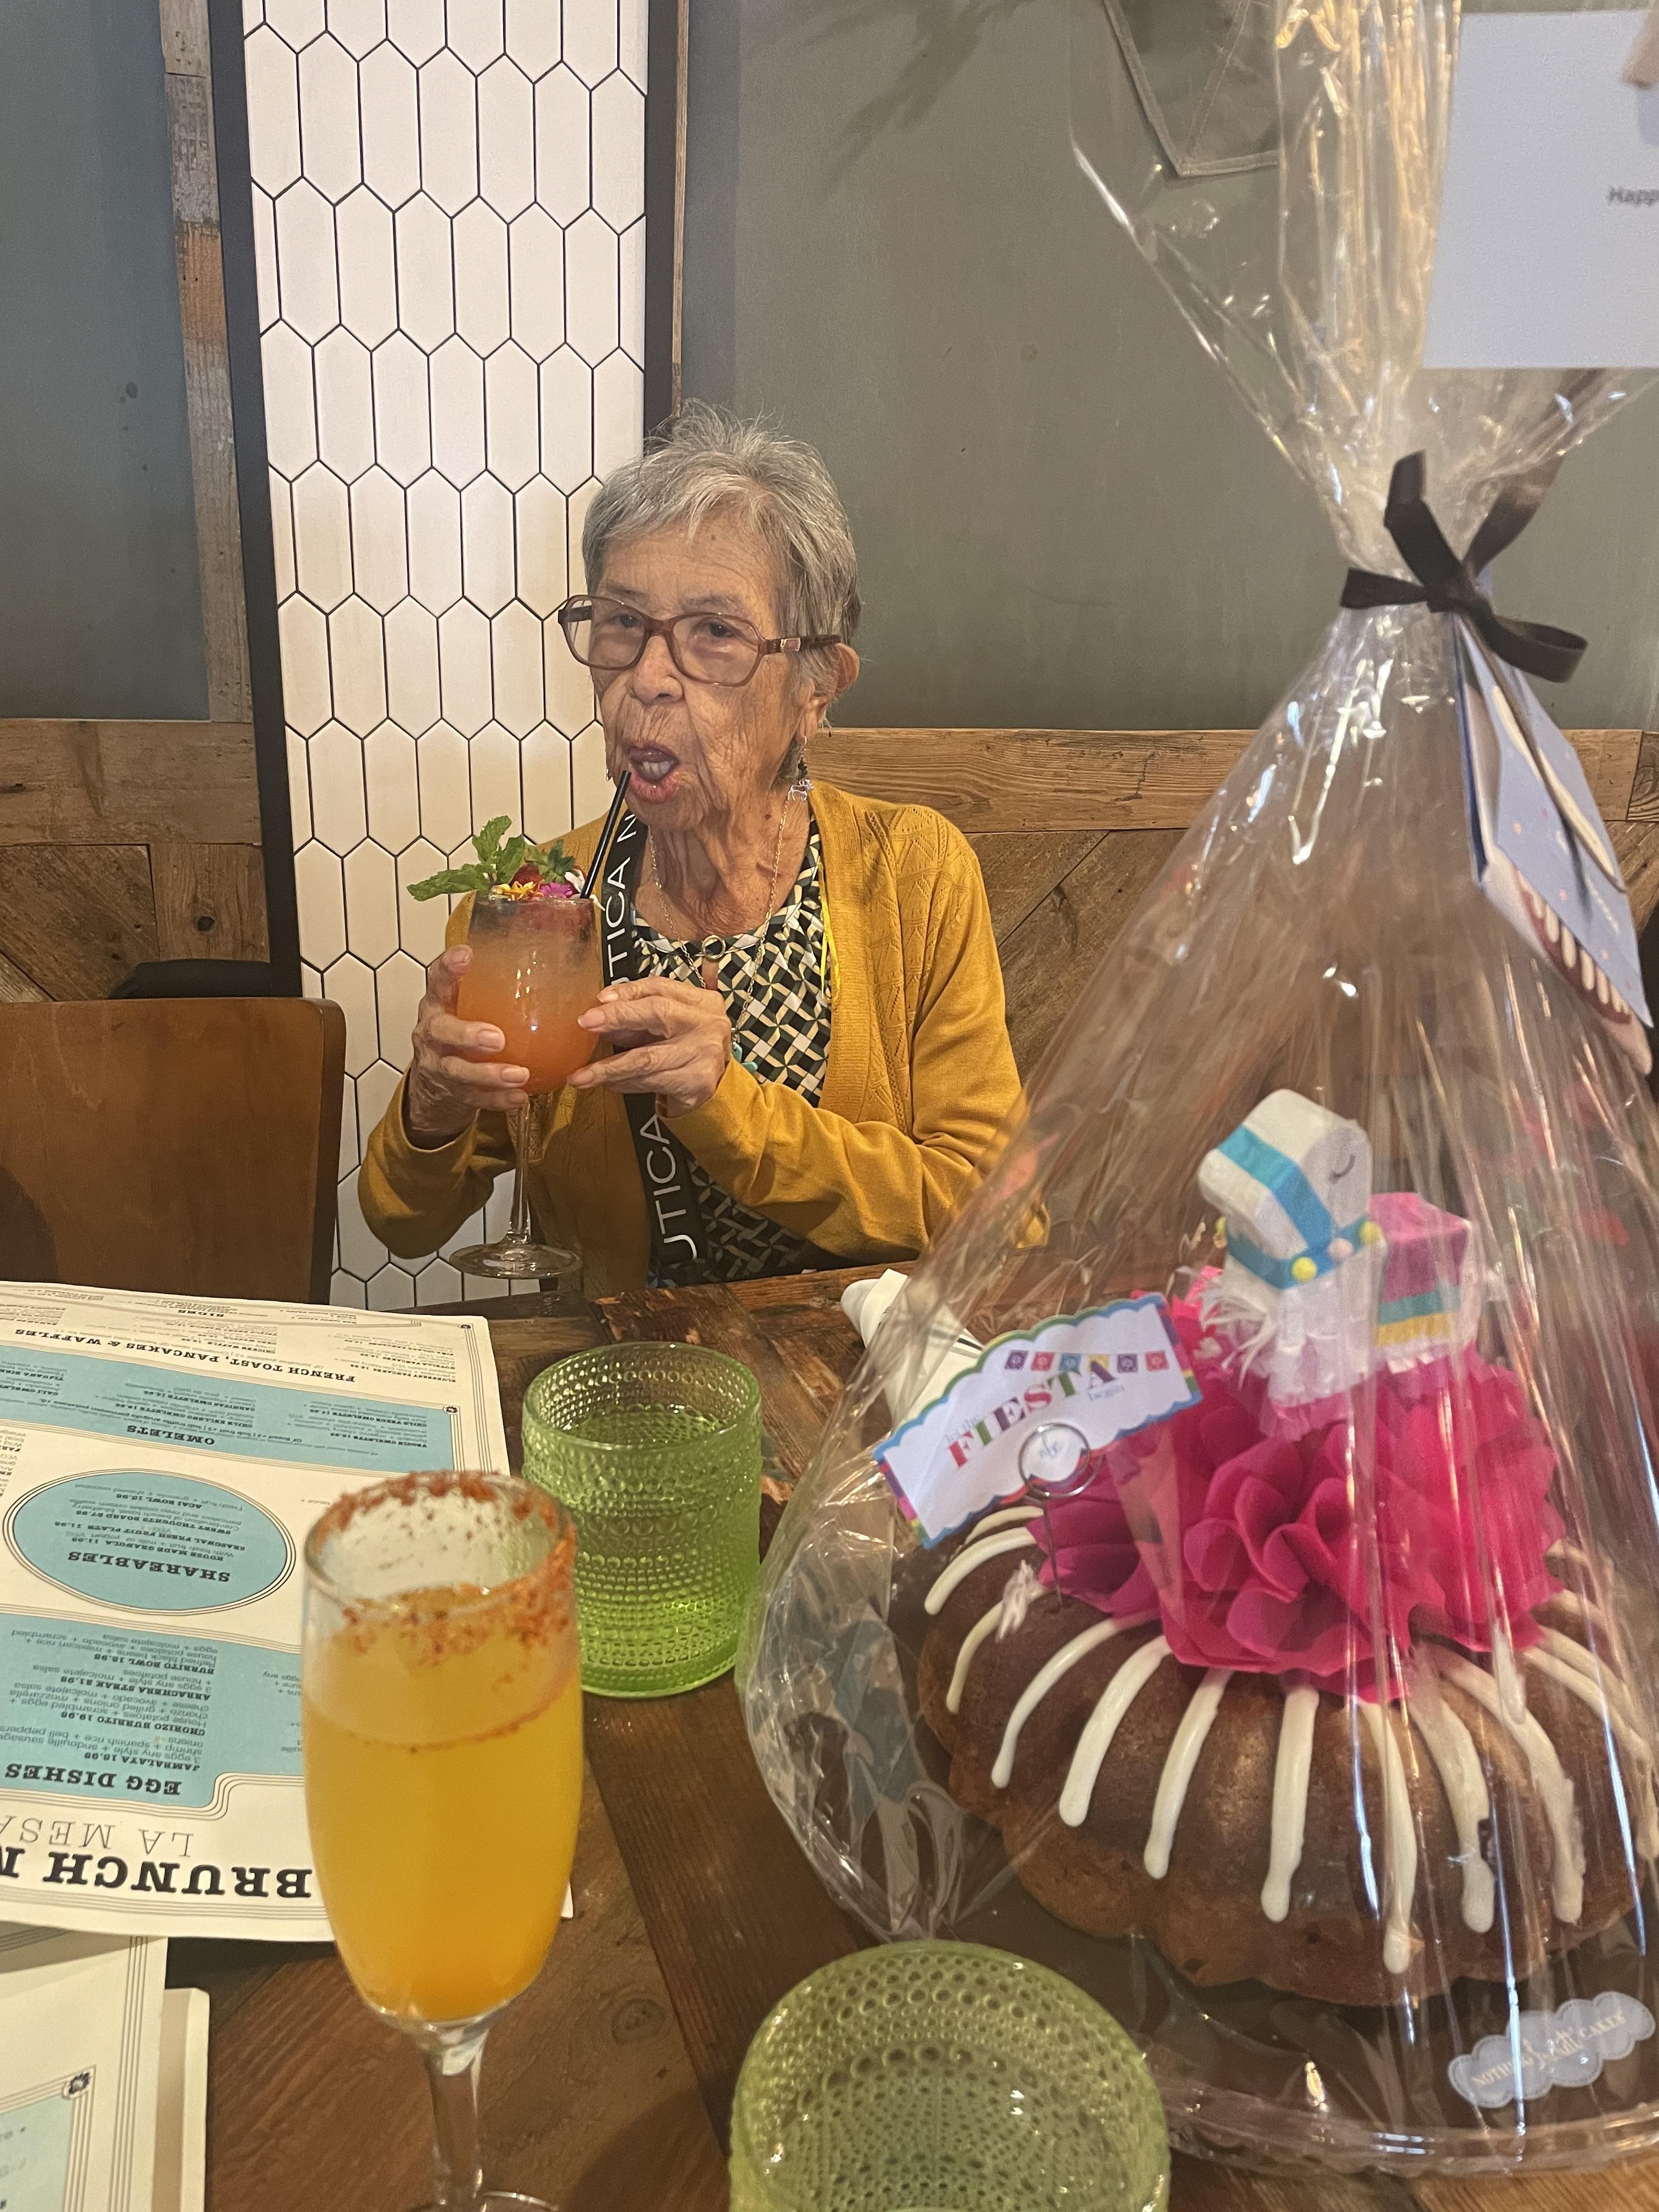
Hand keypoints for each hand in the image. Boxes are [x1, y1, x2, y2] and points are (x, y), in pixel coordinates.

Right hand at [403, 945, 530, 1142]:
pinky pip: (473, 1098)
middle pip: (441, 1031)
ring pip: (457, 1071)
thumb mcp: (467, 1006)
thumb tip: (553, 969)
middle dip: (467, 1035)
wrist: (434, 1082)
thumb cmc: (460, 1032)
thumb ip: (493, 991)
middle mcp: (432, 1032)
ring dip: (489, 1073)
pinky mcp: (449, 1092)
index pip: (436, 979)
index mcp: (438, 1003)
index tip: (466, 955)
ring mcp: (437, 1064)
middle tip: (497, 1038)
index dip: (448, 967)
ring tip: (519, 1074)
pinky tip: (519, 1097)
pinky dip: (497, 1099)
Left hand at [569, 976, 731, 1116]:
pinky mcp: (697, 1084)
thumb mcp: (670, 1023)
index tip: (599, 1000)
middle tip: (586, 1023)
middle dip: (618, 1017)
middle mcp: (707, 1025)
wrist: (718, 1084)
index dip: (627, 992)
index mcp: (701, 1002)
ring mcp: (705, 1055)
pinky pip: (651, 1083)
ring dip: (610, 1066)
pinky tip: (610, 1084)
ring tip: (583, 1074)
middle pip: (658, 1013)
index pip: (660, 987)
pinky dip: (625, 1084)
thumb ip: (640, 1015)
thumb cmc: (688, 1047)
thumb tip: (599, 1014)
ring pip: (648, 1058)